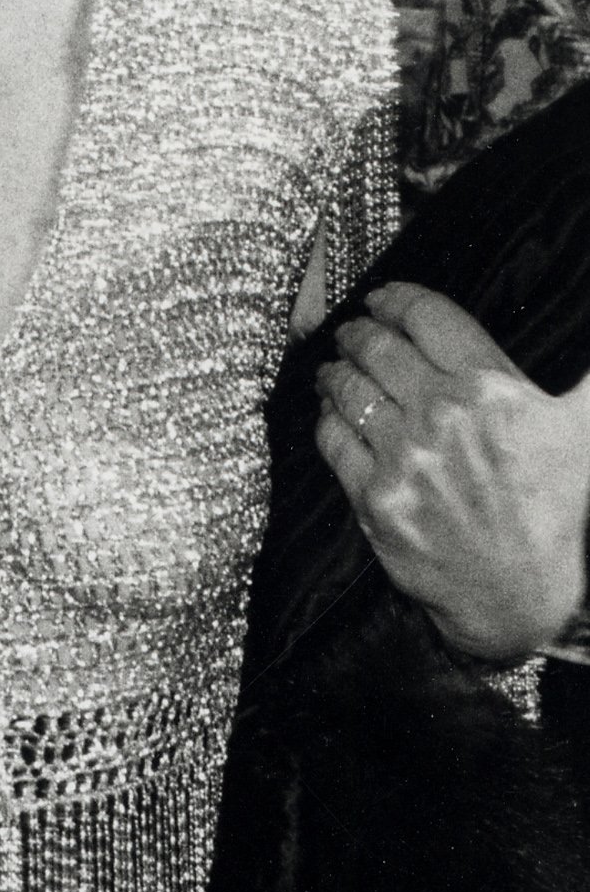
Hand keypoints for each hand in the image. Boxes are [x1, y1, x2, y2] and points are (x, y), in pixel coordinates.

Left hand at [316, 281, 589, 660]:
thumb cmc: (556, 510)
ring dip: (336, 372)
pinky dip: (327, 420)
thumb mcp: (583, 431)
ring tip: (332, 367)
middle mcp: (441, 416)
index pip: (428, 318)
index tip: (383, 297)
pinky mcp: (375, 497)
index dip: (398, 299)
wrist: (522, 594)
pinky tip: (329, 414)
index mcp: (490, 389)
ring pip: (350, 391)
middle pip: (379, 349)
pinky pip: (334, 442)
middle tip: (352, 330)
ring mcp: (404, 457)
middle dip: (360, 332)